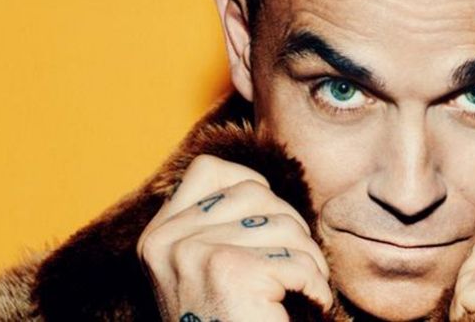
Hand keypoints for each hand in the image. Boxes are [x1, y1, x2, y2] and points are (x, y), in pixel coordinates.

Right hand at [136, 154, 331, 321]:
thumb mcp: (204, 269)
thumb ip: (217, 226)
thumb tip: (260, 184)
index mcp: (158, 236)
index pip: (209, 170)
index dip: (251, 184)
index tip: (268, 222)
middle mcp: (167, 241)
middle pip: (256, 192)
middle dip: (290, 226)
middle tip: (295, 265)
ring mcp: (194, 253)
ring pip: (284, 224)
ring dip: (309, 259)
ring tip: (301, 288)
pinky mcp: (230, 271)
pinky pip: (298, 260)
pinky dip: (316, 285)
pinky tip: (310, 303)